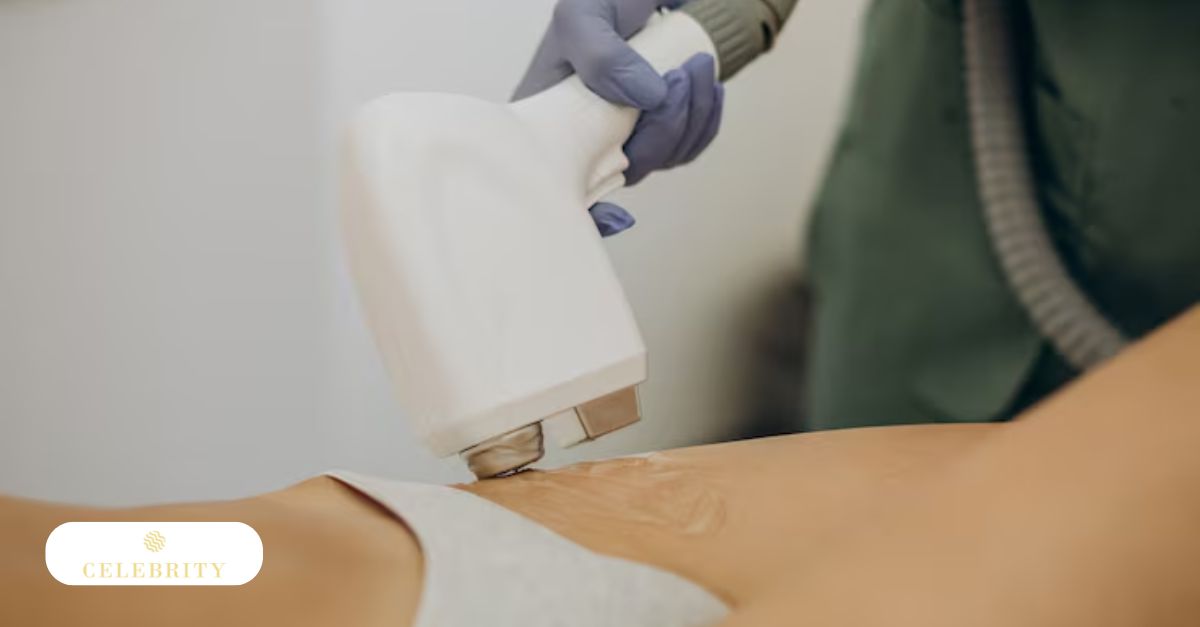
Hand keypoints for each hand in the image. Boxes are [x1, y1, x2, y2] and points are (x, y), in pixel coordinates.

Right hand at [515, 0, 724, 236]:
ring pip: (663, 158)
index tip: (618, 219)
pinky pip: (686, 146)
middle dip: (666, 126)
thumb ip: (602, 55)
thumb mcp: (583, 16)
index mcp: (548, 118)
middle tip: (680, 74)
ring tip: (696, 65)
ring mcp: (620, 136)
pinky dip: (704, 118)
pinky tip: (705, 87)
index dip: (587, 211)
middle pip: (627, 169)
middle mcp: (581, 136)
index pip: (557, 182)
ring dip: (692, 113)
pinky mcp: (655, 131)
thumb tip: (645, 100)